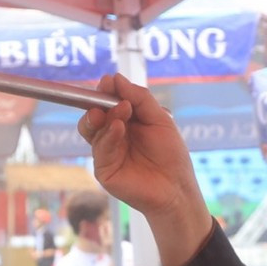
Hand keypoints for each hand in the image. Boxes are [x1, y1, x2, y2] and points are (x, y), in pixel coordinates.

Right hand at [79, 74, 214, 265]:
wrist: (176, 187)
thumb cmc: (171, 154)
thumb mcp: (159, 118)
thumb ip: (139, 98)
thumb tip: (115, 78)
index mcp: (124, 122)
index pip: (106, 102)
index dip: (105, 91)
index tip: (107, 82)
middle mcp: (112, 136)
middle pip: (92, 113)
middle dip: (98, 102)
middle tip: (111, 97)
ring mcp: (106, 153)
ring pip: (90, 128)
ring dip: (104, 116)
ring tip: (122, 111)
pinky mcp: (103, 169)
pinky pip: (99, 148)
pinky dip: (108, 135)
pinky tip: (119, 128)